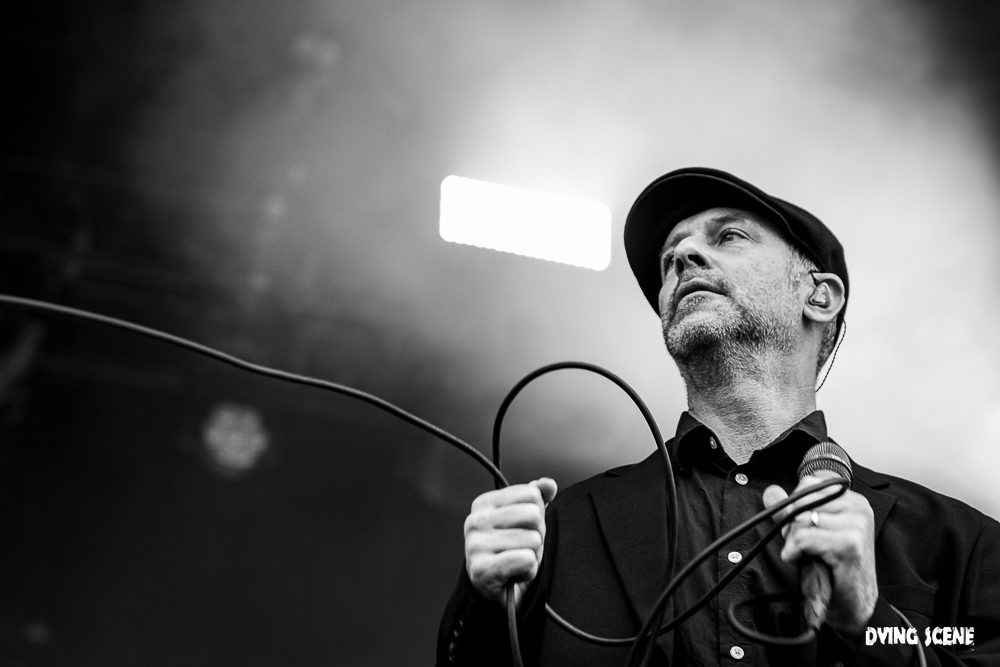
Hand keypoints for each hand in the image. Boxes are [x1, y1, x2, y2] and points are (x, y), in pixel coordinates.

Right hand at [464, 478, 556, 607]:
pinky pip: (526, 560)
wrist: (497, 590)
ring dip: (533, 555)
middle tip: (523, 548)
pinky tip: (515, 574)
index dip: (537, 514)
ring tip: (517, 562)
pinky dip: (529, 570)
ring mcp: (475, 545)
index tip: (523, 528)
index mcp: (484, 503)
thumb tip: (549, 484)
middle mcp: (475, 520)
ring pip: (533, 539)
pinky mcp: (481, 569)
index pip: (531, 494)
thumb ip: (537, 498)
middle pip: (534, 514)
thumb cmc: (513, 549)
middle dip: (537, 535)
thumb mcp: (527, 520)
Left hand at [762, 472, 877, 633]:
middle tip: (806, 547)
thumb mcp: (811, 531)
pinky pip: (802, 538)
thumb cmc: (834, 568)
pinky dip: (795, 552)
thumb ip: (789, 509)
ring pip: (799, 520)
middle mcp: (858, 507)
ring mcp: (856, 525)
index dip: (796, 507)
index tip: (807, 528)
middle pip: (800, 502)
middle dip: (792, 526)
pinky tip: (805, 561)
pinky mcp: (849, 544)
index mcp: (852, 499)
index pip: (807, 484)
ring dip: (793, 542)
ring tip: (809, 555)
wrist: (853, 604)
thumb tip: (770, 491)